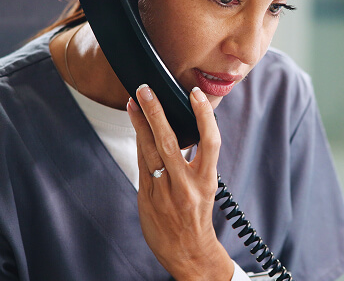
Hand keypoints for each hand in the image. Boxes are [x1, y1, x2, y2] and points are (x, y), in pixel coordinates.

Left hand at [127, 84, 231, 280]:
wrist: (188, 253)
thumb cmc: (198, 217)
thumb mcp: (205, 188)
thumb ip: (194, 162)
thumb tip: (183, 131)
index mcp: (206, 181)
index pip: (209, 142)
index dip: (203, 115)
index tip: (195, 94)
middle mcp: (185, 185)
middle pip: (169, 141)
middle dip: (156, 111)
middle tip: (146, 89)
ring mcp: (164, 192)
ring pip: (149, 150)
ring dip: (140, 123)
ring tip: (134, 102)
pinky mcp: (147, 198)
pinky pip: (143, 164)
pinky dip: (140, 144)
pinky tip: (137, 128)